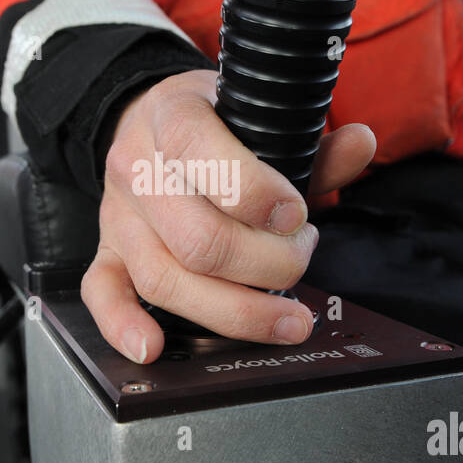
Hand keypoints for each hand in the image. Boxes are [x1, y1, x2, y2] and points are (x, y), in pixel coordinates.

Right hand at [81, 69, 375, 363]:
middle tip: (301, 258)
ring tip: (287, 319)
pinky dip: (122, 324)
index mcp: (172, 115)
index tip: (296, 216)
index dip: (254, 192)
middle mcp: (136, 166)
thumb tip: (360, 145)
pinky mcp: (107, 251)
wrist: (149, 121)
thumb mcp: (257, 116)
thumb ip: (309, 142)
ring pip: (163, 276)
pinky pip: (102, 291)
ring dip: (233, 311)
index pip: (198, 152)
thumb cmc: (212, 124)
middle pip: (195, 236)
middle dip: (265, 264)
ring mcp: (119, 215)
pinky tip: (152, 347)